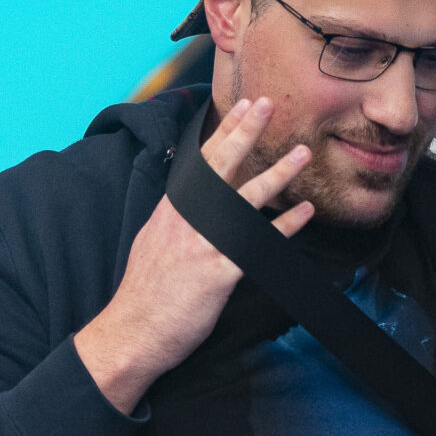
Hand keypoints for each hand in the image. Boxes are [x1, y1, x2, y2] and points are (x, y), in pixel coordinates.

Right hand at [75, 97, 311, 409]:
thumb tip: (192, 205)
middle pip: (220, 166)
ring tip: (302, 153)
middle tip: (269, 104)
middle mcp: (188, 219)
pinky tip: (303, 214)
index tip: (244, 105)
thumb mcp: (153, 244)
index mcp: (172, 210)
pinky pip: (257, 244)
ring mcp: (203, 244)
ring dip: (277, 173)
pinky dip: (282, 228)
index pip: (202, 161)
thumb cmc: (144, 293)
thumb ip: (177, 221)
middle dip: (246, 131)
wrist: (132, 332)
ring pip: (244, 199)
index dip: (224, 130)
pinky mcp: (217, 273)